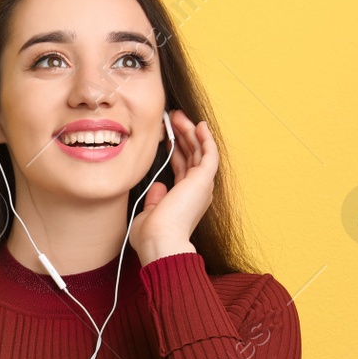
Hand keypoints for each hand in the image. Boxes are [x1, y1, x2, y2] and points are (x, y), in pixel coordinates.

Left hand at [127, 109, 215, 264]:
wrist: (160, 242)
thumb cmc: (152, 236)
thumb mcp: (149, 214)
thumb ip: (155, 200)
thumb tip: (158, 186)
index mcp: (185, 199)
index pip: (183, 167)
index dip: (176, 149)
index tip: (166, 135)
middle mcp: (197, 191)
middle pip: (192, 156)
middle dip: (183, 136)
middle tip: (173, 118)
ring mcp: (202, 185)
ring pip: (199, 151)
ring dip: (190, 132)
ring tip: (179, 116)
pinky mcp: (204, 179)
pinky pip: (209, 153)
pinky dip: (205, 139)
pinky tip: (199, 125)